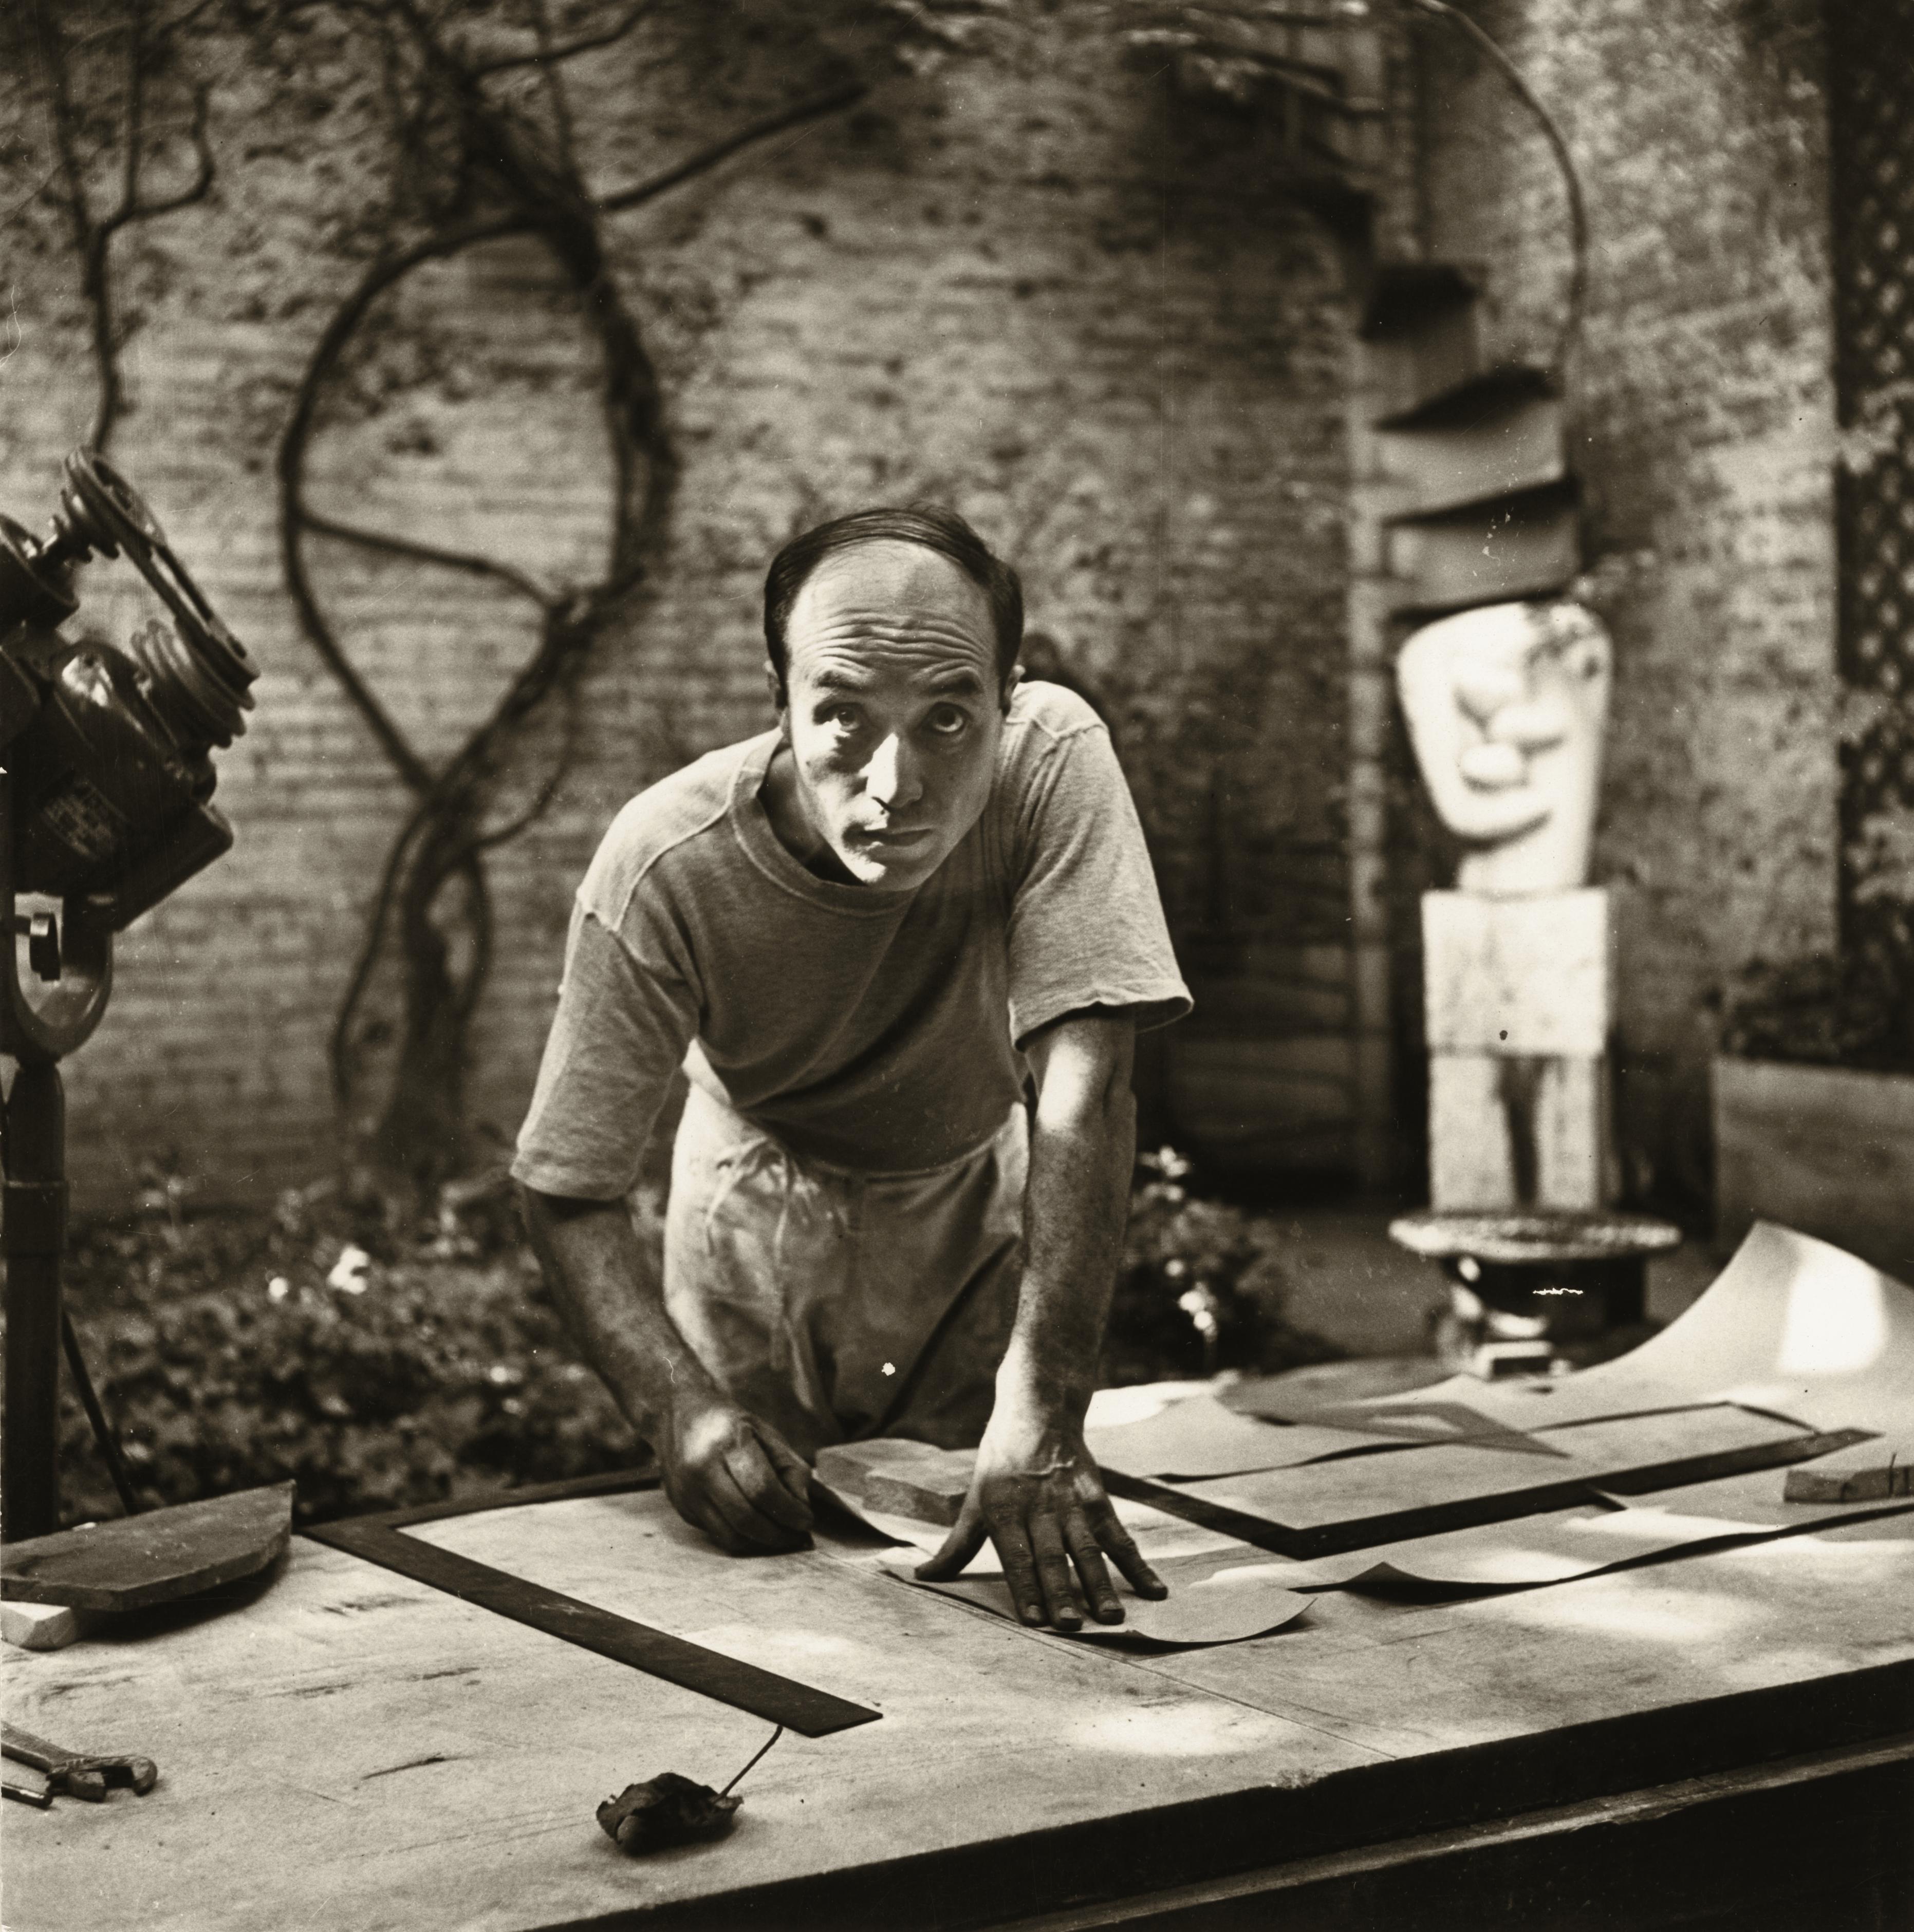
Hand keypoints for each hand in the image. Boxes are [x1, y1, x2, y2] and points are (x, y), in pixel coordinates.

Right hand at [658, 1395, 813, 1555]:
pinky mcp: (682, 1508)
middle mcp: (702, 1468)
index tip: (807, 1520)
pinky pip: (716, 1534)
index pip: (762, 1489)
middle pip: (745, 1518)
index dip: (789, 1511)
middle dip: (778, 1534)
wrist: (677, 1414)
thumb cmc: (729, 1423)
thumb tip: (802, 1505)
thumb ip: (789, 1466)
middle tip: (797, 1536)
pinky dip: (742, 1538)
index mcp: (728, 1442)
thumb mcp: (766, 1431)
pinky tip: (758, 1530)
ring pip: (729, 1535)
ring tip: (781, 1536)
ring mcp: (688, 1491)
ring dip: (761, 1543)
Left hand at [915, 1400, 1164, 1629]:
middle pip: (1052, 1555)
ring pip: (1088, 1550)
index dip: (1024, 1587)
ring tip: (1112, 1617)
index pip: (1016, 1555)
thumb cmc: (1000, 1462)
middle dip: (1061, 1591)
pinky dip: (1138, 1565)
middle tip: (1072, 1626)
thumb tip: (923, 1578)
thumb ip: (956, 1546)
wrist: (1039, 1411)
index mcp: (1004, 1510)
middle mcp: (1039, 1508)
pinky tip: (1154, 1590)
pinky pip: (1119, 1537)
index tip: (1033, 1620)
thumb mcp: (975, 1499)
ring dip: (1100, 1584)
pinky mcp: (1098, 1499)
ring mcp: (1072, 1504)